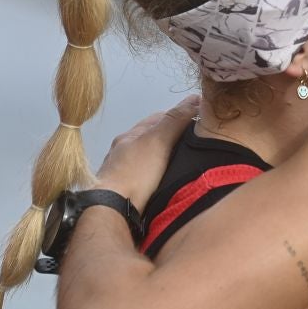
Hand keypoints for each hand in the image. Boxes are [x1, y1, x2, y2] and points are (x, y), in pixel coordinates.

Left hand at [95, 96, 199, 211]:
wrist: (110, 210)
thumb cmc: (134, 174)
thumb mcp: (158, 140)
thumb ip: (175, 120)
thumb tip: (194, 98)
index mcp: (130, 136)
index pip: (158, 118)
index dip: (179, 116)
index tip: (198, 120)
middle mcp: (122, 152)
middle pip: (151, 139)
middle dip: (172, 138)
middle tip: (194, 144)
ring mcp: (121, 173)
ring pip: (147, 160)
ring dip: (163, 160)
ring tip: (183, 165)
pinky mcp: (124, 193)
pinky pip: (144, 179)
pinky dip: (156, 177)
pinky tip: (165, 184)